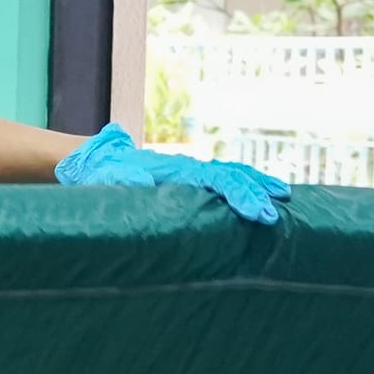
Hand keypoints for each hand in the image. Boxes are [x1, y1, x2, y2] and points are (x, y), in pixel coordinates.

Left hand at [53, 125, 289, 226]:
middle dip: (255, 193)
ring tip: (282, 197)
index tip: (258, 212)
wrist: (91, 160)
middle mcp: (187, 168)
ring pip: (230, 175)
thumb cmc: (98, 173)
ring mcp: (189, 173)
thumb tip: (143, 181)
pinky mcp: (186, 181)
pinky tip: (256, 197)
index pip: (217, 179)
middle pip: (231, 175)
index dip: (240, 195)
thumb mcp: (106, 178)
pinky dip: (241, 186)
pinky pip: (220, 182)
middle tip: (276, 213)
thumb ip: (124, 179)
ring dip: (255, 186)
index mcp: (175, 169)